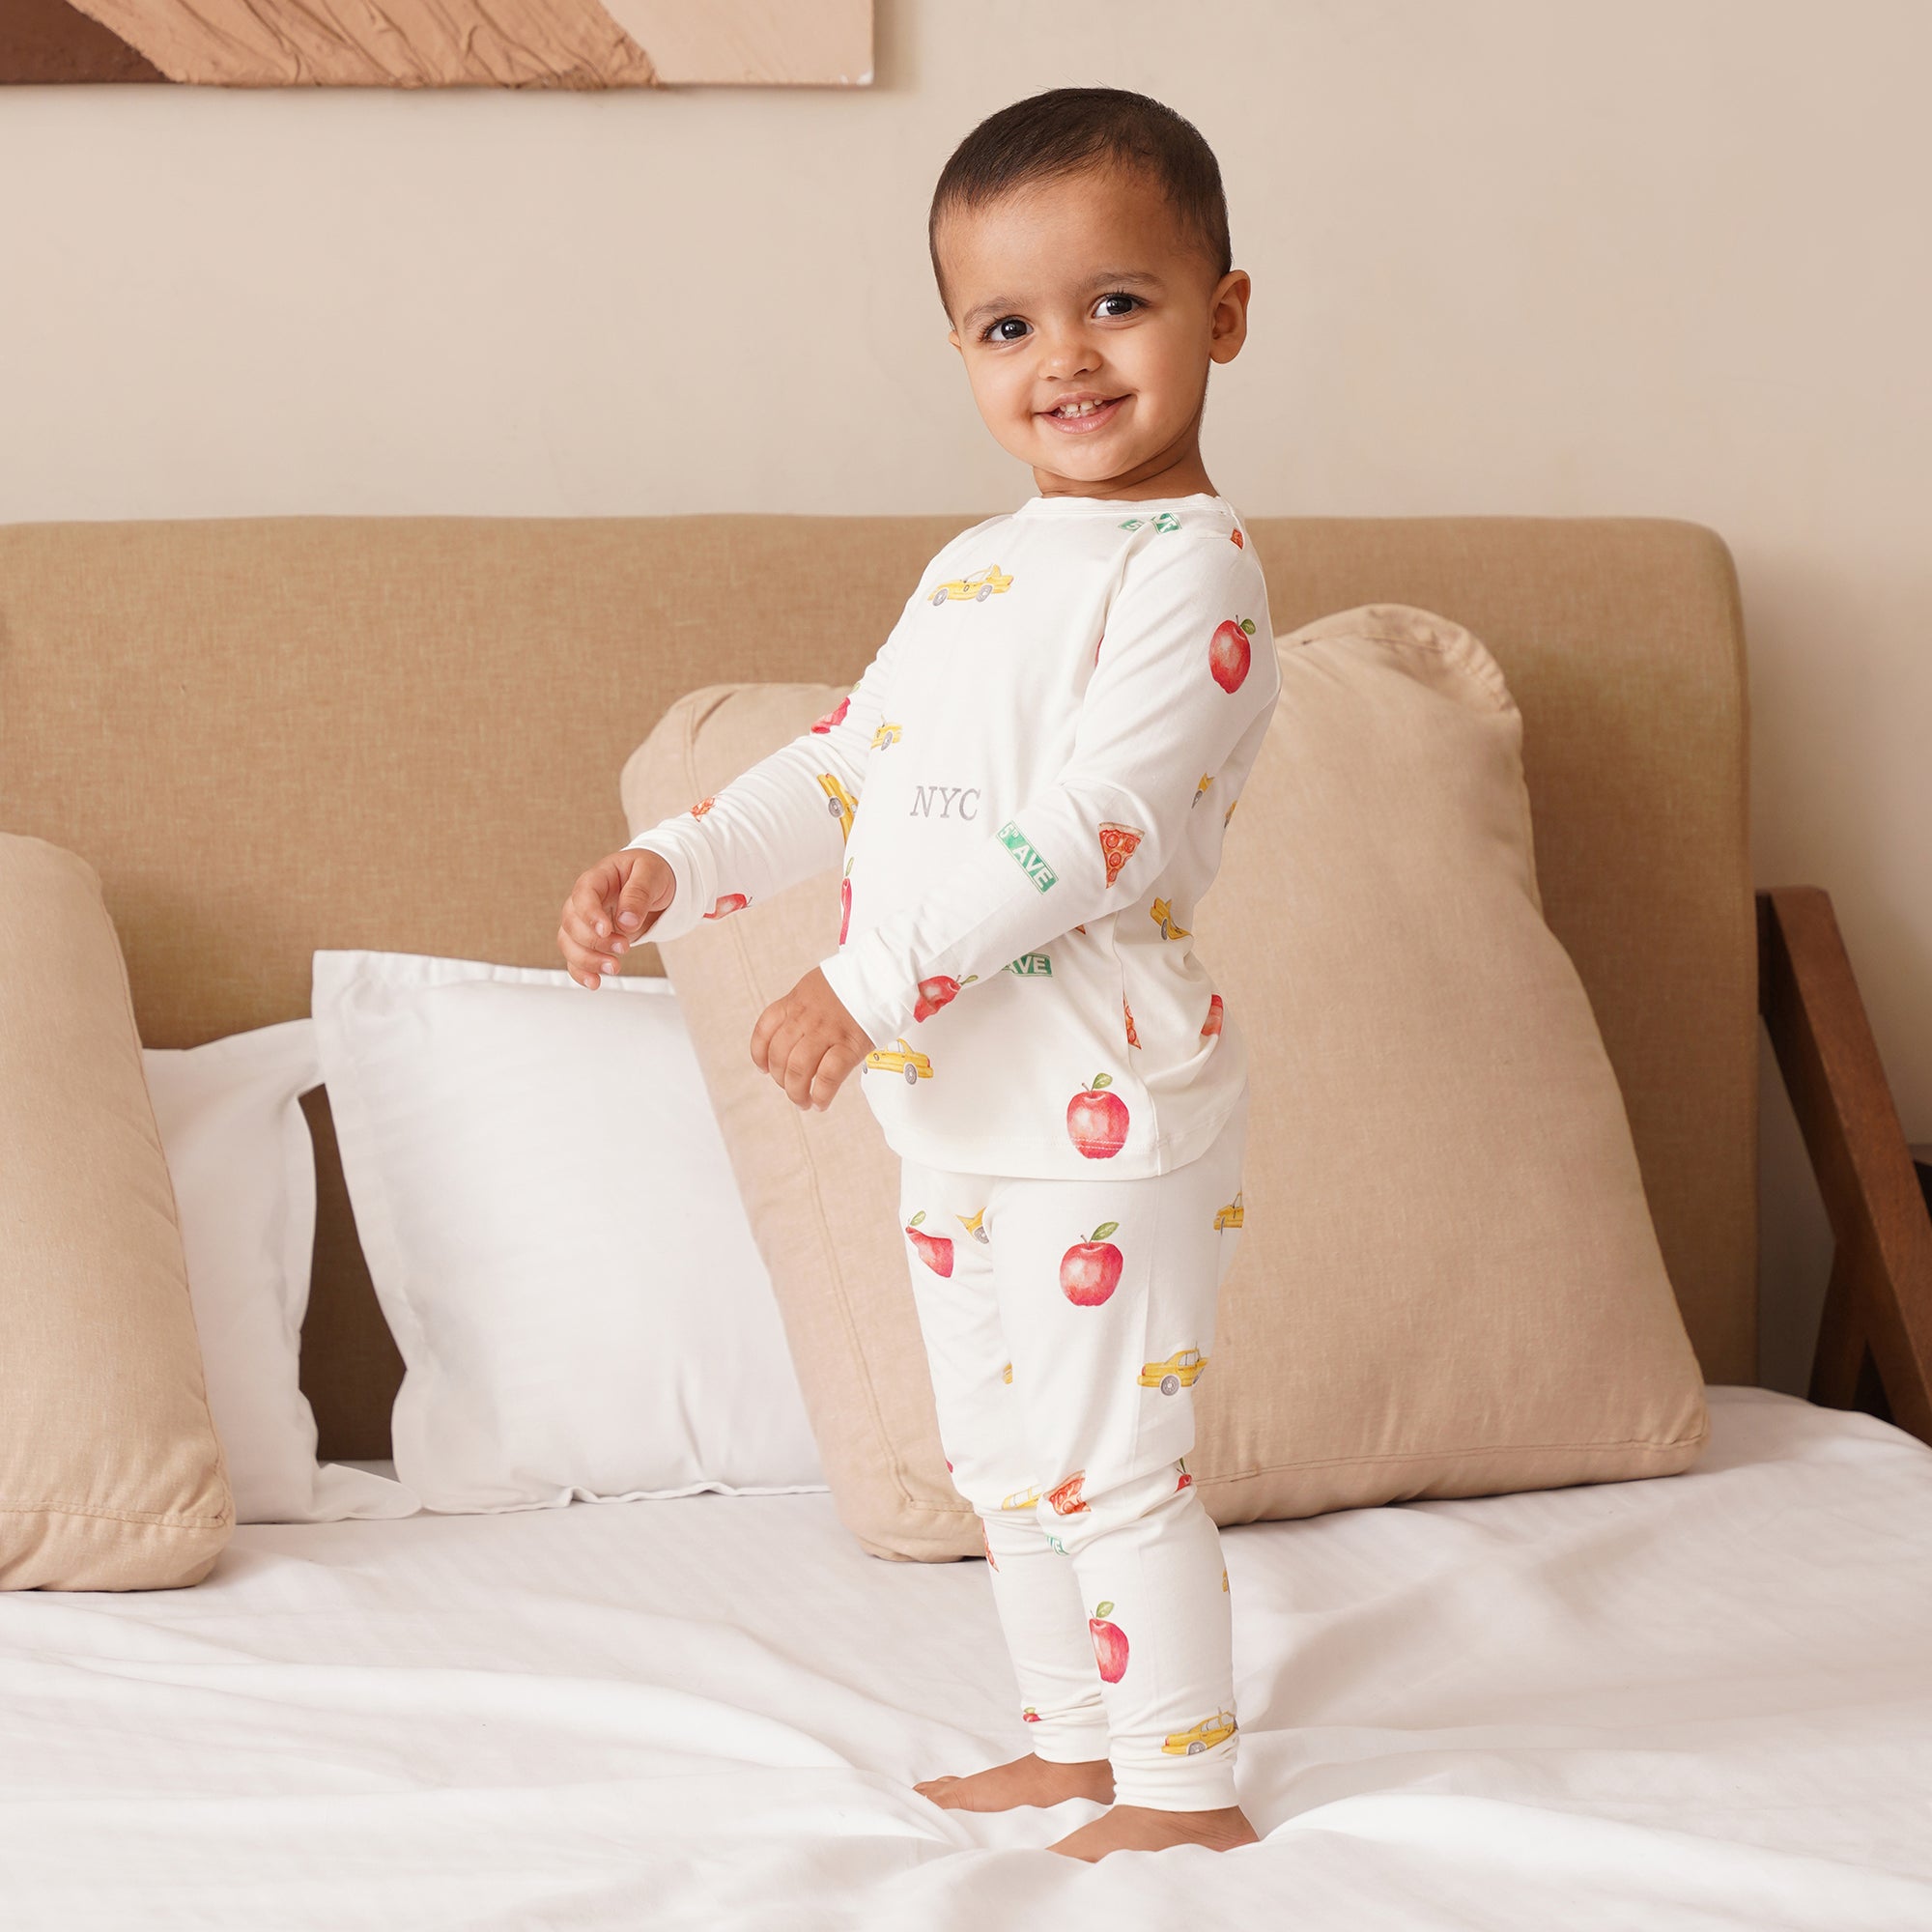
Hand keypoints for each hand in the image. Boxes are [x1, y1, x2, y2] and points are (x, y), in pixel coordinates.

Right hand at [558, 848, 675, 989]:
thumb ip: (639, 894)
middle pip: (571, 923)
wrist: (657, 885)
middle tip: (624, 947)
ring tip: (614, 968)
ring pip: (569, 943)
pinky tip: (594, 983)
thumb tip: (626, 922)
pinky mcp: (592, 940)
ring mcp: (585, 922)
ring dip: (587, 960)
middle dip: (595, 941)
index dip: (590, 915)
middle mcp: (585, 901)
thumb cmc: (651, 873)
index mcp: (598, 878)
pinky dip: (581, 972)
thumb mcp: (651, 874)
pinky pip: (575, 958)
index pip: (583, 895)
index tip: (606, 930)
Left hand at [750, 967, 873, 1110]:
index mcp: (796, 1001)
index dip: (759, 1054)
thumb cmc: (854, 982)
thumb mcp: (817, 987)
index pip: (764, 1030)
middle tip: (791, 1089)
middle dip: (780, 1079)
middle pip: (779, 1055)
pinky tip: (821, 1102)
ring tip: (803, 1102)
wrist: (882, 972)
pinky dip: (821, 1094)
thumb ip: (803, 1009)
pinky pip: (828, 1076)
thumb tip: (796, 1036)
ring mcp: (827, 1031)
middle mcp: (806, 1017)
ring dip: (796, 1092)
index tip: (763, 1067)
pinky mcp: (849, 1044)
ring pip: (798, 1069)